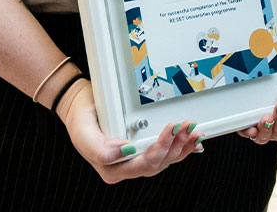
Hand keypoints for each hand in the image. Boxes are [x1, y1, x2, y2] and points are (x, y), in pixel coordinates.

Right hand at [56, 76, 203, 182]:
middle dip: (177, 144)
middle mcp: (127, 167)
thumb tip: (126, 151)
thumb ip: (100, 148)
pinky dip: (181, 147)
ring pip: (165, 159)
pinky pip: (166, 153)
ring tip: (195, 131)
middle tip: (189, 126)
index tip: (171, 128)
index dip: (161, 148)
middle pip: (159, 162)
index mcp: (113, 169)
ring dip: (182, 145)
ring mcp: (137, 159)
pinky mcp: (144, 149)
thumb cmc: (82, 120)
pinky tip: (194, 143)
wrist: (81, 107)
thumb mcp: (83, 133)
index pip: (143, 164)